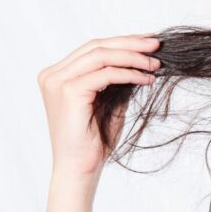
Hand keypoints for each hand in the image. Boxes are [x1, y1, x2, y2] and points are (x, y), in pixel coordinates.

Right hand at [37, 34, 160, 177]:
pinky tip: (147, 78)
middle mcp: (53, 74)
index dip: (122, 42)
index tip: (148, 43)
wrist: (81, 168)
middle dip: (130, 43)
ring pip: (101, 55)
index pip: (93, 49)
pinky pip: (105, 73)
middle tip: (157, 44)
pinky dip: (129, 73)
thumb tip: (140, 61)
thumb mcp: (109, 103)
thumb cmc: (94, 142)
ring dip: (132, 56)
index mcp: (58, 75)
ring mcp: (57, 81)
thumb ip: (116, 81)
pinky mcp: (68, 91)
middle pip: (96, 46)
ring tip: (156, 63)